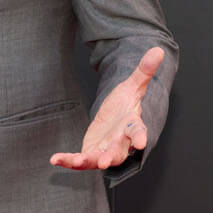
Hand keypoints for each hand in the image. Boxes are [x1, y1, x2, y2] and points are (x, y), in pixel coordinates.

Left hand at [50, 46, 164, 170]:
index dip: (140, 136)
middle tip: (105, 163)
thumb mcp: (132, 86)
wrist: (113, 120)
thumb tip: (158, 49)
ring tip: (77, 161)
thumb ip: (144, 71)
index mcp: (131, 125)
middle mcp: (119, 142)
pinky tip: (54, 159)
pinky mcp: (90, 153)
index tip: (142, 142)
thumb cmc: (125, 105)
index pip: (138, 130)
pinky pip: (79, 160)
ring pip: (97, 160)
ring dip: (87, 162)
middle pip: (118, 152)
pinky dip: (67, 161)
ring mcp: (104, 150)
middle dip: (111, 157)